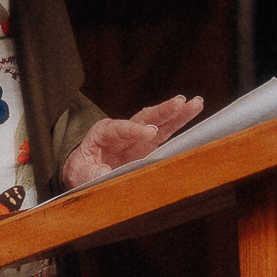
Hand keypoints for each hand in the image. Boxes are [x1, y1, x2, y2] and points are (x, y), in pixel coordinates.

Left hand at [62, 96, 204, 186]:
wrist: (84, 173)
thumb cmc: (81, 171)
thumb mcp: (79, 174)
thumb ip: (91, 174)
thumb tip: (105, 174)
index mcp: (103, 133)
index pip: (120, 129)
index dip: (135, 131)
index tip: (150, 133)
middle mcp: (122, 131)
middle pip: (144, 118)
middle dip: (163, 111)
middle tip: (180, 102)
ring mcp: (136, 139)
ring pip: (158, 124)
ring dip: (177, 114)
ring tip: (196, 103)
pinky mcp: (146, 147)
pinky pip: (163, 136)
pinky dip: (177, 126)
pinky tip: (192, 115)